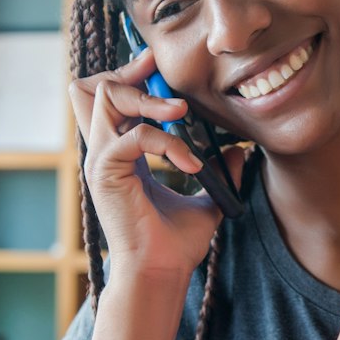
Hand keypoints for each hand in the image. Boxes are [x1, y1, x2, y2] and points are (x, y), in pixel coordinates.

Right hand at [67, 45, 247, 285]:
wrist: (161, 274)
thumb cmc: (175, 245)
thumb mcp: (204, 200)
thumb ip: (219, 173)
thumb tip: (242, 152)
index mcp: (121, 154)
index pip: (112, 98)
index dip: (132, 76)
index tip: (158, 65)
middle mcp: (104, 153)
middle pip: (97, 87)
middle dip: (131, 73)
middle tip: (162, 73)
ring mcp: (100, 161)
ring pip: (106, 99)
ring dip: (148, 99)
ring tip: (181, 113)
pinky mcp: (105, 173)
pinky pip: (135, 135)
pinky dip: (167, 142)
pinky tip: (191, 163)